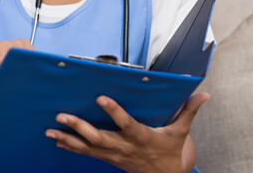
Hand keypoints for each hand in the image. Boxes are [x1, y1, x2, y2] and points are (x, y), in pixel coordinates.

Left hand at [44, 93, 209, 172]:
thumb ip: (188, 111)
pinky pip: (85, 153)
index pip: (126, 123)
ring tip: (50, 129)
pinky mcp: (107, 158)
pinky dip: (70, 146)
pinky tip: (56, 139)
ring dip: (67, 138)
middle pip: (99, 137)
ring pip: (87, 147)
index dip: (113, 111)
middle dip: (79, 127)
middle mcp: (123, 146)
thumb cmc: (170, 150)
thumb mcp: (180, 132)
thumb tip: (202, 95)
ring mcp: (113, 154)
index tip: (101, 97)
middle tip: (62, 115)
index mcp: (141, 137)